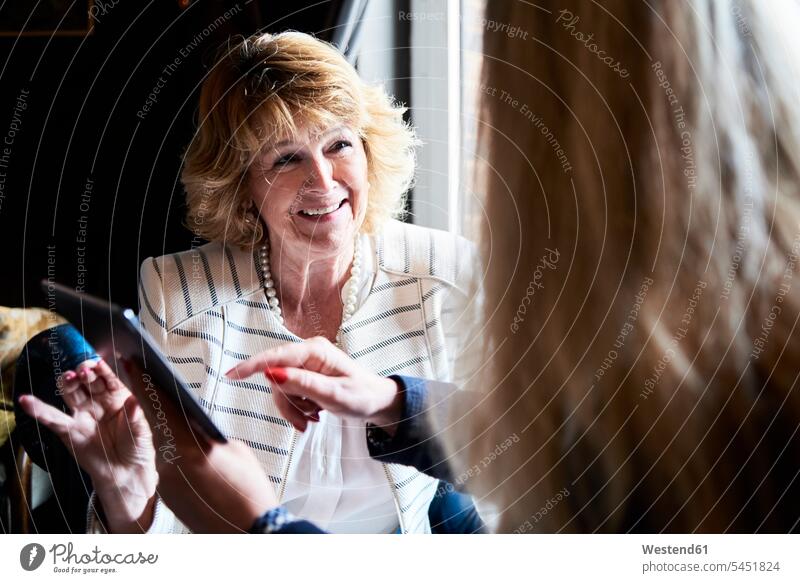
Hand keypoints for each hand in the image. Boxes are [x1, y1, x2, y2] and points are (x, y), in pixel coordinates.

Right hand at [17, 358, 156, 532]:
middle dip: (85, 374)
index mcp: (117, 398)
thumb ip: (136, 418)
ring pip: (71, 395)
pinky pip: (53, 419)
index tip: (97, 364)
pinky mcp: (69, 431)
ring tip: (68, 377)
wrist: (125, 474)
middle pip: (88, 383)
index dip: (102, 371)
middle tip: (83, 371)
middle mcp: (98, 403)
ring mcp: (83, 415)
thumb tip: (133, 402)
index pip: (108, 380)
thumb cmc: (136, 448)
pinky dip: (38, 410)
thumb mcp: (142, 432)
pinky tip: (26, 401)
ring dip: (68, 384)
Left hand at [123, 359, 277, 532]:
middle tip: (157, 386)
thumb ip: (208, 433)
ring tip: (188, 429)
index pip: (158, 406)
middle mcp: (170, 463)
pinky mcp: (168, 496)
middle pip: (158, 426)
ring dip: (172, 436)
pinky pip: (167, 468)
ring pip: (163, 448)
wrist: (248, 529)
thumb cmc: (249, 489)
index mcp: (188, 446)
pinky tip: (194, 462)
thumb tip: (194, 424)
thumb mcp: (234, 450)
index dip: (143, 382)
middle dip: (158, 408)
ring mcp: (165, 482)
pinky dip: (177, 458)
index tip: (131, 364)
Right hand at [225, 336, 403, 432]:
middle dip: (288, 404)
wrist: (376, 402)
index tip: (232, 375)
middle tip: (305, 423)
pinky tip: (313, 414)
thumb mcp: (334, 394)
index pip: (277, 356)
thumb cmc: (361, 396)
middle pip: (276, 378)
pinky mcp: (304, 374)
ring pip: (280, 389)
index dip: (253, 366)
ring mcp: (305, 363)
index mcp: (315, 351)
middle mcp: (308, 352)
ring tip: (313, 420)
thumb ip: (303, 384)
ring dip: (293, 409)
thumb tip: (271, 374)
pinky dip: (297, 408)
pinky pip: (288, 393)